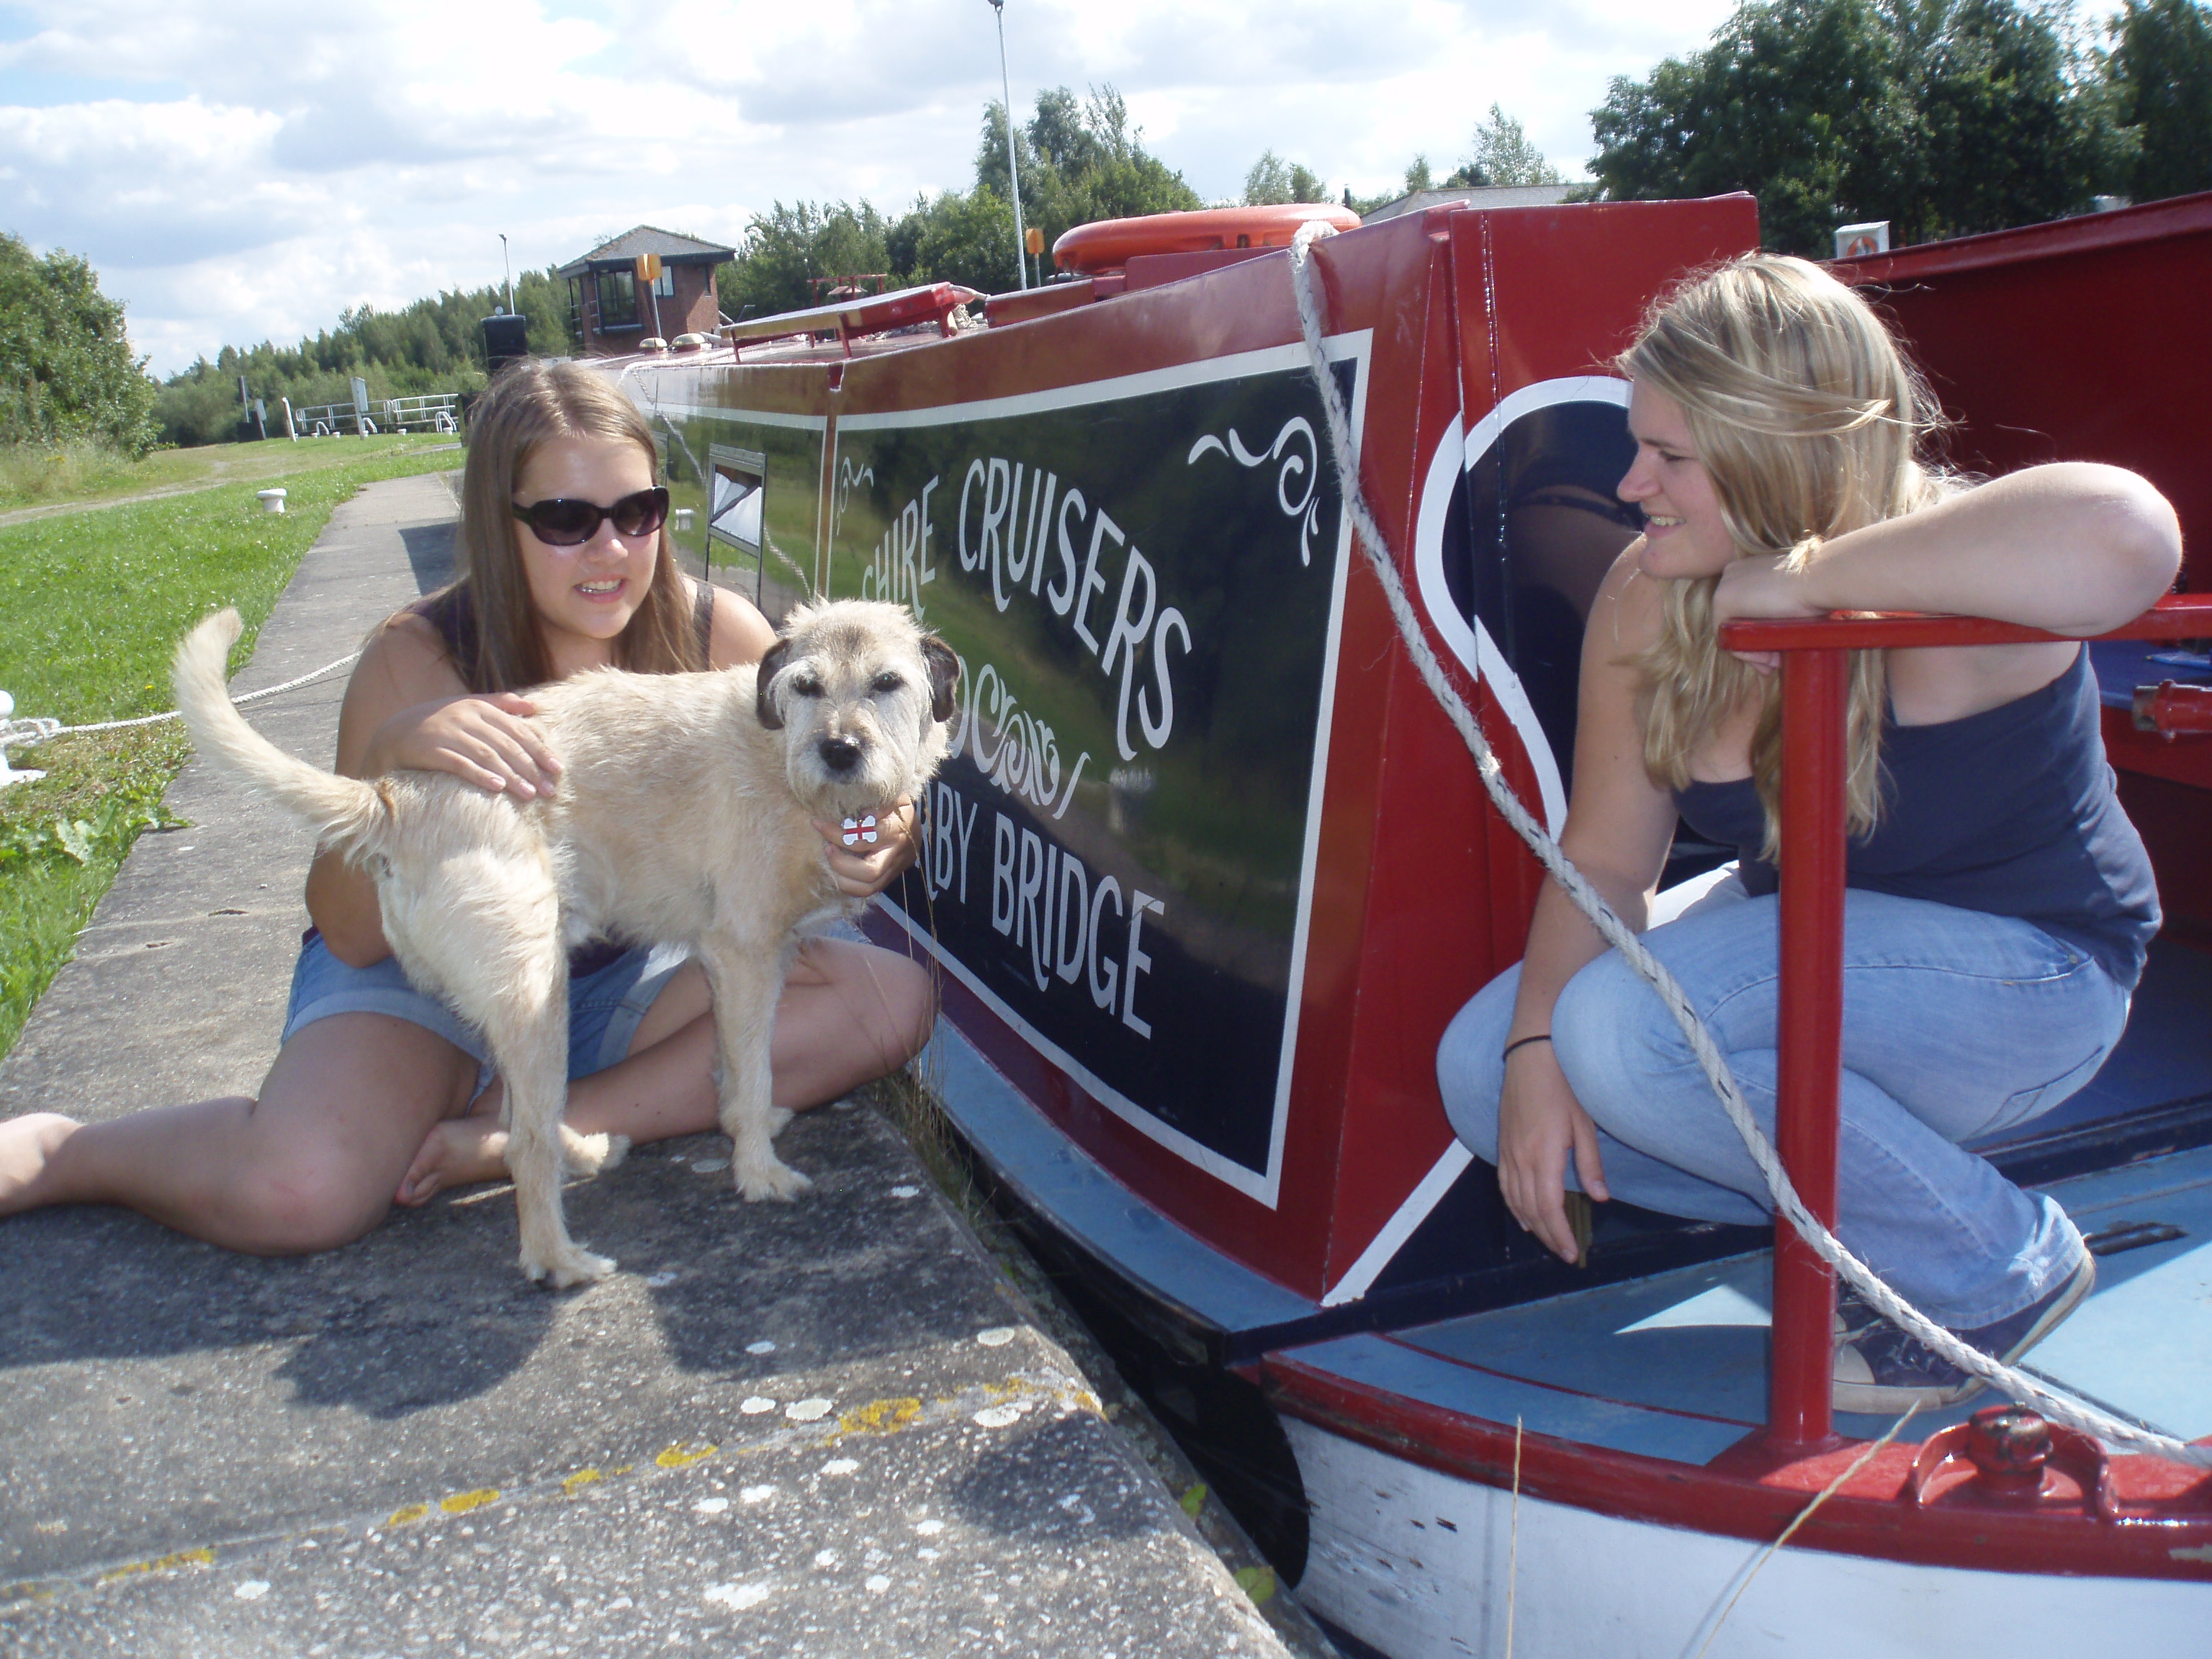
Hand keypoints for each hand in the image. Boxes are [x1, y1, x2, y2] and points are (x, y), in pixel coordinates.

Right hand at [369, 694, 559, 798]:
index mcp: (477, 707)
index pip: (516, 729)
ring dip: (511, 776)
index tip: (558, 768)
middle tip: (549, 790)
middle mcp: (464, 717)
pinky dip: (479, 774)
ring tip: (529, 794)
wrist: (392, 735)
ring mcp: (447, 733)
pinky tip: (497, 787)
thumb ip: (500, 704)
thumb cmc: (438, 724)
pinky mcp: (430, 750)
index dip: (539, 749)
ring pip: (487, 755)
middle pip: (505, 744)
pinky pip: (459, 764)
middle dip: (530, 768)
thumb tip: (534, 707)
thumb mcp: (467, 707)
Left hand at [811, 798, 920, 898]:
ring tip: (831, 859)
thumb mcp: (892, 795)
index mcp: (896, 830)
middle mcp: (896, 854)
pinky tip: (838, 870)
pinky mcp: (888, 879)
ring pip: (867, 888)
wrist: (916, 827)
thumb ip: (878, 799)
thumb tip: (861, 812)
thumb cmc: (897, 807)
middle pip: (869, 871)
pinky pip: (867, 891)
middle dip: (840, 862)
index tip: (819, 824)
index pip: (864, 838)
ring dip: (842, 878)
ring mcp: (893, 870)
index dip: (838, 834)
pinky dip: (848, 884)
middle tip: (826, 848)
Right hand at [1495, 1041, 1609, 1262]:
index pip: (1548, 1206)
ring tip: (1546, 1240)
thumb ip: (1589, 1163)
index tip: (1571, 1251)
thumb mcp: (1584, 1123)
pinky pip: (1504, 1185)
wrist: (1531, 1055)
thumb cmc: (1562, 1085)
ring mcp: (1507, 1152)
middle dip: (1547, 1235)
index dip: (1559, 1233)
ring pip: (1514, 1200)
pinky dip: (1513, 1206)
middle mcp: (1520, 1158)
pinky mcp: (1502, 1145)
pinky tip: (1521, 1216)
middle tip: (1564, 1253)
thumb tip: (1600, 1197)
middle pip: (1530, 1209)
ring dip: (1530, 1224)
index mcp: (1543, 1154)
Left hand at [1712, 553, 1827, 674]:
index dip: (1761, 636)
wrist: (1821, 577)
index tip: (1778, 652)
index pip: (1746, 611)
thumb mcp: (1795, 602)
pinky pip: (1727, 637)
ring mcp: (1725, 585)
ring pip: (1734, 632)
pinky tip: (1766, 659)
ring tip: (1774, 664)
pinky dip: (1746, 653)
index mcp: (1751, 570)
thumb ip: (1781, 617)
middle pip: (1738, 623)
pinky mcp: (1722, 600)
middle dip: (1757, 647)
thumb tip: (1778, 641)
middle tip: (1774, 664)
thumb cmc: (1817, 588)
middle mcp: (1733, 574)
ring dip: (1754, 653)